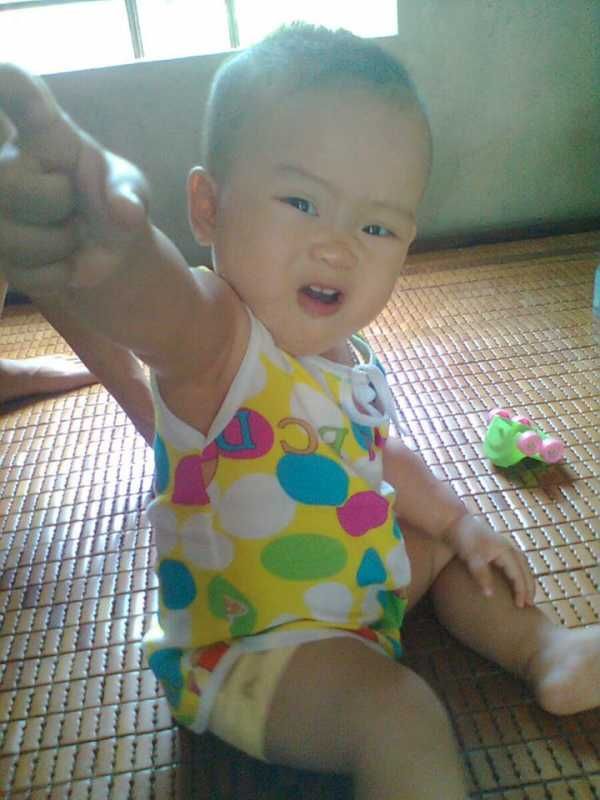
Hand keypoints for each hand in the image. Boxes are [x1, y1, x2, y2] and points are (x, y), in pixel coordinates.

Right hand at [0, 64, 148, 294]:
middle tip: (74, 206)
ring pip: (13, 235)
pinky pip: (25, 270)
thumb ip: (129, 193)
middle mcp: (7, 162)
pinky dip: (56, 273)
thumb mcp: (131, 190)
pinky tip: (62, 260)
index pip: (12, 87)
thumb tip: (124, 210)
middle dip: (53, 202)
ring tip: (70, 233)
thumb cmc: (114, 202)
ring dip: (59, 244)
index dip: (13, 90)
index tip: (33, 101)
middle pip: (9, 184)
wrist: (108, 254)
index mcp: (43, 131)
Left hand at [442, 513, 535, 607]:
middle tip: (530, 604)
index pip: (518, 574)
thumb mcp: (472, 557)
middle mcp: (509, 548)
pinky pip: (514, 562)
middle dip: (529, 587)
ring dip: (525, 579)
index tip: (521, 606)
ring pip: (521, 564)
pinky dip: (518, 572)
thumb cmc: (463, 539)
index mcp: (506, 551)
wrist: (454, 521)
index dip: (521, 591)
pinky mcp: (497, 547)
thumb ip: (481, 575)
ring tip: (526, 594)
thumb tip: (490, 595)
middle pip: (525, 569)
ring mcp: (504, 546)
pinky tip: (513, 580)